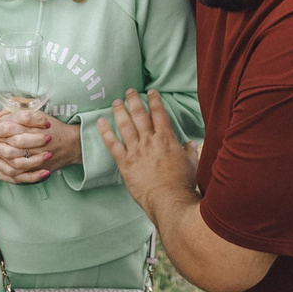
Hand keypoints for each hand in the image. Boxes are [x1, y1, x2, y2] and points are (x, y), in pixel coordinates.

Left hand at [0, 108, 79, 183]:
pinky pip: (18, 177)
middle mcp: (36, 145)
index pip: (9, 129)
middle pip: (9, 148)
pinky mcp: (38, 171)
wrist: (72, 144)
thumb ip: (15, 110)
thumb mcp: (36, 113)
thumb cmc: (52, 127)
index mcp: (35, 128)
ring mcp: (37, 160)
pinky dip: (5, 173)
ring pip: (12, 164)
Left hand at [96, 89, 196, 213]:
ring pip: (125, 125)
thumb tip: (192, 144)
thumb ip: (190, 151)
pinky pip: (113, 144)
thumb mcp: (191, 164)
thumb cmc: (182, 184)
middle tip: (130, 91)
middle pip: (140, 115)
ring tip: (116, 102)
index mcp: (167, 139)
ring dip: (120, 111)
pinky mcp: (125, 163)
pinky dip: (105, 132)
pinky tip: (100, 122)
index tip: (151, 92)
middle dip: (134, 100)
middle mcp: (150, 141)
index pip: (159, 113)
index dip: (154, 100)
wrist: (169, 200)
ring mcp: (136, 151)